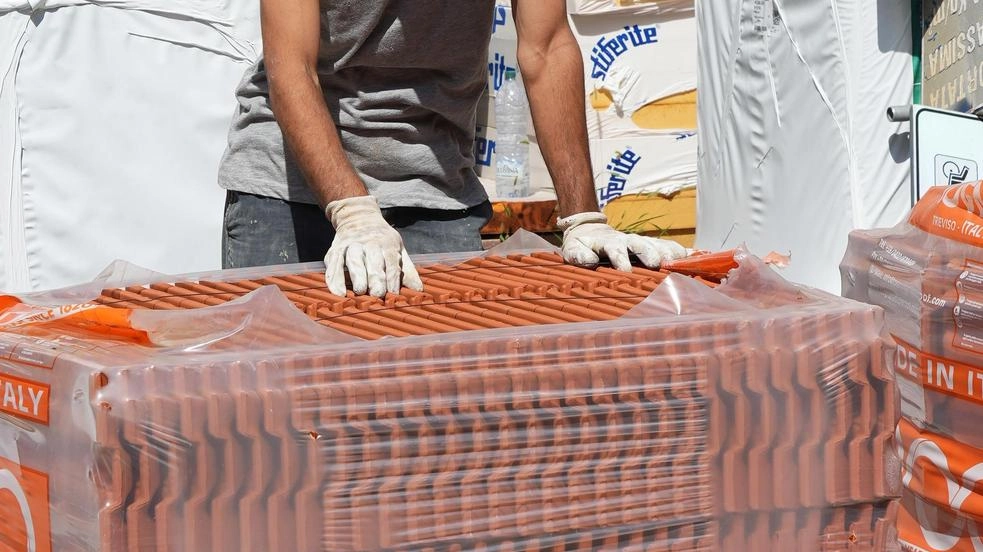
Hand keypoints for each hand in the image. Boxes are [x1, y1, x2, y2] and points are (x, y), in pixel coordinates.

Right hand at [323, 196, 423, 296]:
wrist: (358, 217)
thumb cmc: (382, 241)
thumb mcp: (398, 250)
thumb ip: (406, 271)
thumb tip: (418, 291)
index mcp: (387, 243)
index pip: (391, 261)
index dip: (393, 278)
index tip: (393, 294)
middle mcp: (369, 242)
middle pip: (373, 260)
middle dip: (375, 277)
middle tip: (377, 294)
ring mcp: (351, 245)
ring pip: (353, 259)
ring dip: (356, 275)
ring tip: (359, 291)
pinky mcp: (335, 249)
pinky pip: (333, 264)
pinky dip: (334, 278)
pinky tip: (337, 292)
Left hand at [557, 211, 685, 270]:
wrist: (592, 231)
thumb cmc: (582, 246)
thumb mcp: (574, 249)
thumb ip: (579, 254)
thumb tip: (589, 261)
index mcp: (609, 241)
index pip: (615, 248)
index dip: (621, 258)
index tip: (626, 270)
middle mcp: (628, 240)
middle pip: (642, 244)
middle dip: (650, 253)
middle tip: (656, 264)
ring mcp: (642, 242)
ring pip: (658, 245)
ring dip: (669, 252)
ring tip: (681, 261)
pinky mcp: (651, 247)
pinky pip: (669, 248)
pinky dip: (682, 252)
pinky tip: (696, 257)